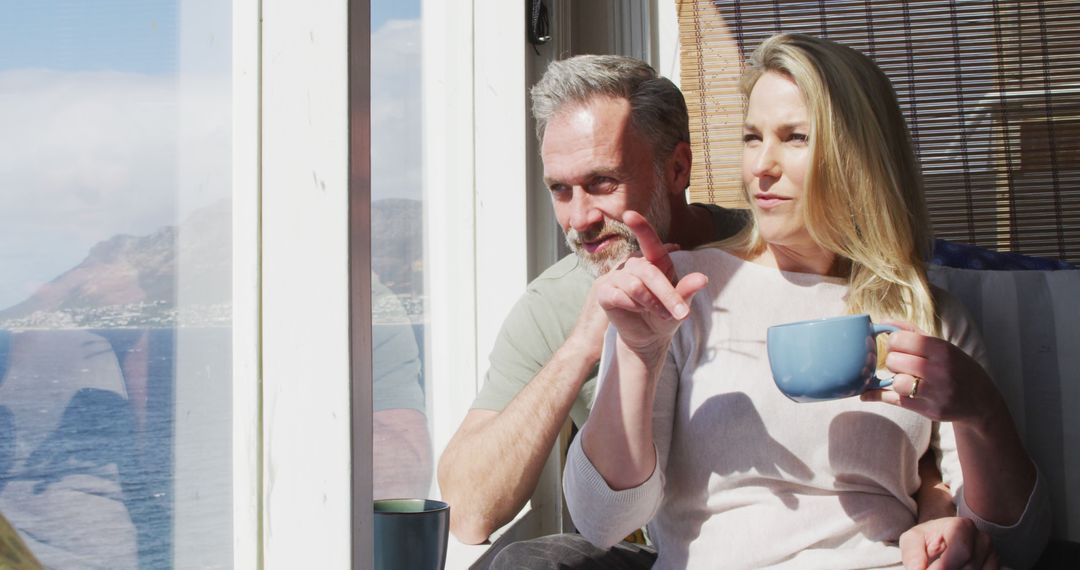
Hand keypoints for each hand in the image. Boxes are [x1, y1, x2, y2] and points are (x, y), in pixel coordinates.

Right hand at [594, 211, 707, 355]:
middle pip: (648, 271)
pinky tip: (637, 311)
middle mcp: (634, 265)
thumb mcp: (680, 305)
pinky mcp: (604, 293)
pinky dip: (633, 305)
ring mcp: (617, 278)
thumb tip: (703, 279)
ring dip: (651, 302)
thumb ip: (687, 291)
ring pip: (635, 285)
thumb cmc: (665, 315)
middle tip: (682, 313)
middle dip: (666, 293)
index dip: (641, 227)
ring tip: (661, 313)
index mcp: (654, 262)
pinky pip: (618, 295)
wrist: (649, 337)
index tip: (629, 214)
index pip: (648, 241)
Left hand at [860, 321, 1003, 426]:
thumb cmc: (957, 368)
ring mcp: (935, 393)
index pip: (900, 339)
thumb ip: (913, 333)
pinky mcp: (929, 410)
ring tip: (903, 377)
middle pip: (894, 361)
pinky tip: (866, 394)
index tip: (898, 346)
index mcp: (942, 350)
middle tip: (902, 364)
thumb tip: (883, 322)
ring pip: (896, 382)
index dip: (893, 342)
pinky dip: (876, 395)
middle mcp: (940, 371)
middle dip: (893, 362)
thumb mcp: (943, 346)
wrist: (981, 401)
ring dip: (894, 379)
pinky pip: (894, 401)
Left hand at [899, 517, 997, 569]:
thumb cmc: (926, 540)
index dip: (945, 567)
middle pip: (970, 567)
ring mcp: (992, 554)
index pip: (962, 551)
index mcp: (962, 526)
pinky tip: (958, 569)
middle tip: (934, 568)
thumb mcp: (912, 541)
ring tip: (941, 567)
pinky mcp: (996, 567)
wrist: (940, 540)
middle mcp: (982, 539)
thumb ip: (913, 554)